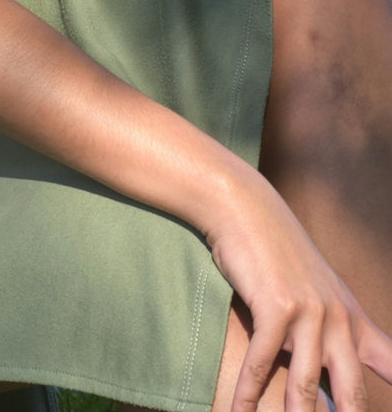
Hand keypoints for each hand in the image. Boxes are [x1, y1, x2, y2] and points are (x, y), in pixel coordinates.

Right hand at [208, 178, 391, 411]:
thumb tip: (332, 380)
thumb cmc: (279, 253)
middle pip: (353, 393)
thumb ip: (333, 333)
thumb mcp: (319, 291)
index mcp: (354, 319)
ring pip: (306, 387)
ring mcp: (309, 313)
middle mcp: (338, 319)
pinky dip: (247, 393)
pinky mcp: (276, 308)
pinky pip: (263, 362)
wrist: (247, 208)